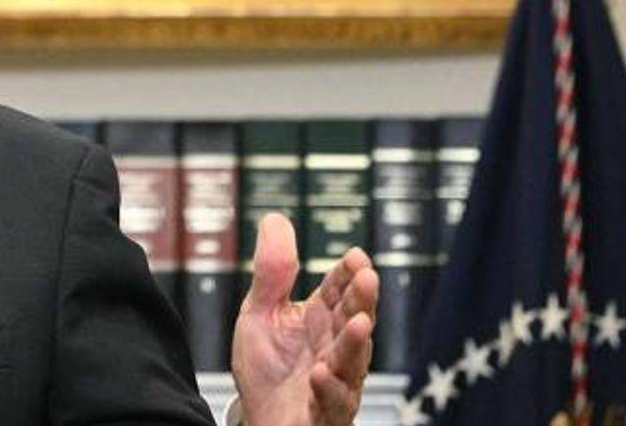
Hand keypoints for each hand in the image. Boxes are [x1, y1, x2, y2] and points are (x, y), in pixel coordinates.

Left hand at [230, 213, 377, 425]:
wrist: (259, 418)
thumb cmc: (267, 368)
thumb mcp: (260, 312)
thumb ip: (271, 272)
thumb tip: (275, 219)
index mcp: (321, 321)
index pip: (339, 292)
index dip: (347, 275)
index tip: (356, 256)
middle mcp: (334, 350)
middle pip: (353, 322)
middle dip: (362, 300)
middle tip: (366, 278)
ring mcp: (334, 384)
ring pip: (352, 363)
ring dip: (356, 343)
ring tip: (359, 322)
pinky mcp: (324, 414)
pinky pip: (332, 404)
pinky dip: (330, 389)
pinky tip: (322, 373)